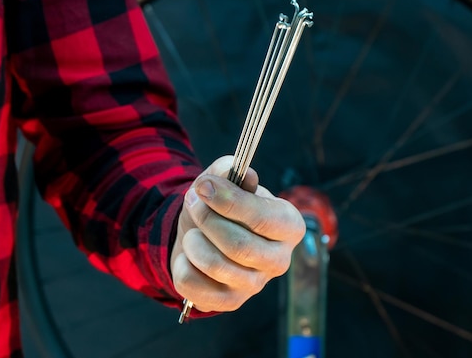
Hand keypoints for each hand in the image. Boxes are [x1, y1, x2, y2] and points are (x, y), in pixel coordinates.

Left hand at [170, 156, 305, 312]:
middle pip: (238, 245)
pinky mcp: (229, 302)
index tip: (202, 186)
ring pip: (215, 266)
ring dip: (193, 240)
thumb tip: (245, 173)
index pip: (263, 218)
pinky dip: (183, 263)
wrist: (204, 236)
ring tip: (192, 229)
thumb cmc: (222, 206)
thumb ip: (230, 169)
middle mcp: (280, 259)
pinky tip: (189, 254)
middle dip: (206, 219)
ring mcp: (255, 285)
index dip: (229, 201)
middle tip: (192, 201)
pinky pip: (193, 284)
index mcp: (289, 225)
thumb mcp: (224, 180)